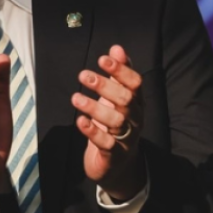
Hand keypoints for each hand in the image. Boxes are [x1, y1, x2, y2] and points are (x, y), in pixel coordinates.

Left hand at [73, 44, 145, 200]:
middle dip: (105, 86)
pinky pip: (106, 144)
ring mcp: (126, 138)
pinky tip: (80, 121)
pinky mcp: (114, 155)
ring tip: (75, 98)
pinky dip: (92, 132)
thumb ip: (119, 73)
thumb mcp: (117, 97)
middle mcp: (135, 119)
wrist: (117, 164)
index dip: (121, 70)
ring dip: (94, 108)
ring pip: (115, 121)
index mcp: (137, 102)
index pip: (135, 83)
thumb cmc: (115, 123)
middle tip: (83, 74)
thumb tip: (117, 48)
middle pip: (125, 100)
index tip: (102, 58)